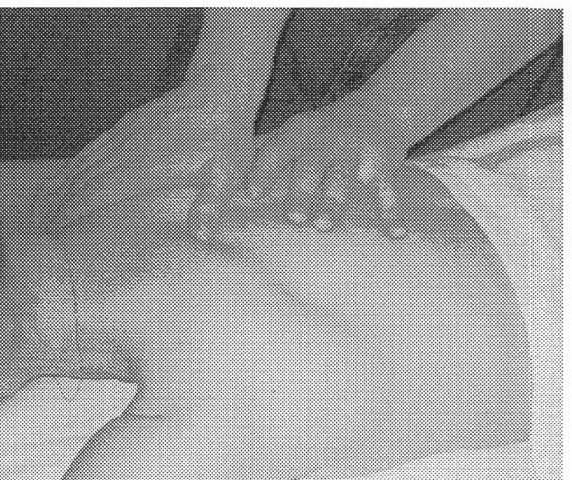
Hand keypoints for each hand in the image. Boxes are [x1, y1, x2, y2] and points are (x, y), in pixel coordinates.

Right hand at [48, 85, 256, 237]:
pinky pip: (89, 152)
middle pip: (78, 183)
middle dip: (55, 207)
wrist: (218, 89)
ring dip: (58, 189)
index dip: (71, 214)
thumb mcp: (226, 174)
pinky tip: (65, 180)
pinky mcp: (124, 128)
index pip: (95, 195)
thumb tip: (202, 235)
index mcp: (143, 168)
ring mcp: (121, 138)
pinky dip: (72, 169)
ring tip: (40, 211)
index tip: (53, 232)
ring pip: (79, 166)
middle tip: (39, 232)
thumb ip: (211, 204)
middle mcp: (124, 153)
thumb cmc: (224, 137)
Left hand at [248, 95, 413, 238]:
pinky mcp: (386, 166)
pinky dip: (392, 213)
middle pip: (314, 164)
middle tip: (294, 217)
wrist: (381, 110)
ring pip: (346, 178)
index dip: (264, 169)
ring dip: (334, 201)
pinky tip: (395, 235)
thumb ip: (262, 156)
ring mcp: (359, 152)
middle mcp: (329, 139)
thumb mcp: (294, 134)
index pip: (278, 148)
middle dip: (303, 190)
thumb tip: (218, 184)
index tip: (252, 193)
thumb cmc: (322, 134)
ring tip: (322, 225)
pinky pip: (389, 191)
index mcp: (300, 133)